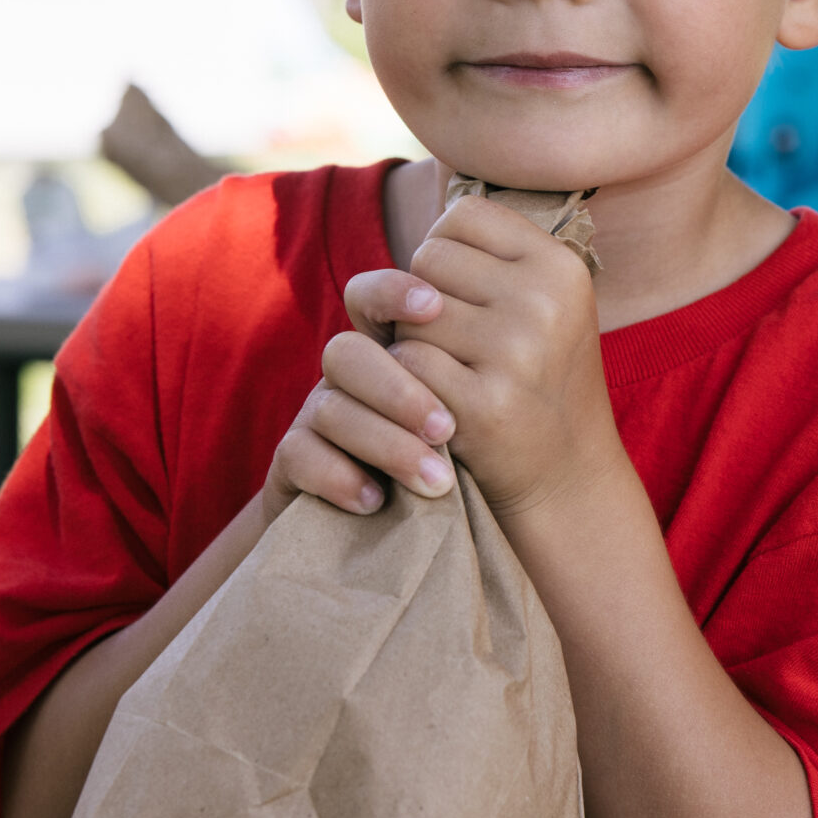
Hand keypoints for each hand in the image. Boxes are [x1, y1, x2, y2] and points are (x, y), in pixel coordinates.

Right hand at [258, 270, 459, 524]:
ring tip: (437, 482)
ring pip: (330, 408)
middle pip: (347, 353)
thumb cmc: (460, 455)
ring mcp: (316, 417)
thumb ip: (484, 362)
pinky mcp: (292, 463)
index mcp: (387, 348)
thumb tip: (525, 329)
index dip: (393, 294)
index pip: (372, 297)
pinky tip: (376, 501)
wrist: (415, 523)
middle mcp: (347, 376)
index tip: (435, 307)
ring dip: (384, 445)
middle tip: (448, 429)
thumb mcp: (476, 405)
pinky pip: (298, 454)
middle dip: (398, 391)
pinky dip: (337, 477)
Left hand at [388, 192, 619, 523]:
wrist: (568, 474)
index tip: (462, 292)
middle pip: (428, 260)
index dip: (445, 251)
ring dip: (412, 342)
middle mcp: (545, 302)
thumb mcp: (537, 305)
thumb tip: (398, 265)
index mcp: (561, 266)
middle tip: (454, 339)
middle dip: (423, 297)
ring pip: (410, 314)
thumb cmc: (536, 377)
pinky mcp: (485, 405)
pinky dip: (407, 383)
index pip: (462, 215)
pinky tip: (436, 400)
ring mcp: (517, 353)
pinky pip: (407, 364)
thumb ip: (480, 260)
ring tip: (450, 370)